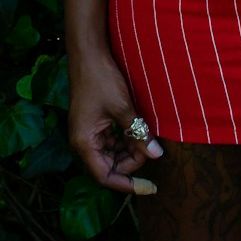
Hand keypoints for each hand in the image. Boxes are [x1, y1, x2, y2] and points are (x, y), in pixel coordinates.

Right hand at [68, 48, 163, 193]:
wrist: (88, 53)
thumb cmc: (101, 79)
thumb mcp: (123, 108)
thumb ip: (138, 133)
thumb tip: (156, 155)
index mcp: (85, 143)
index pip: (106, 176)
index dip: (128, 184)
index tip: (150, 187)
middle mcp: (83, 142)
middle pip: (109, 166)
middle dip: (132, 162)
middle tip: (151, 148)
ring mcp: (87, 133)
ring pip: (111, 154)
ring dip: (130, 150)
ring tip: (147, 137)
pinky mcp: (93, 123)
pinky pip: (110, 141)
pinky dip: (125, 139)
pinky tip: (138, 130)